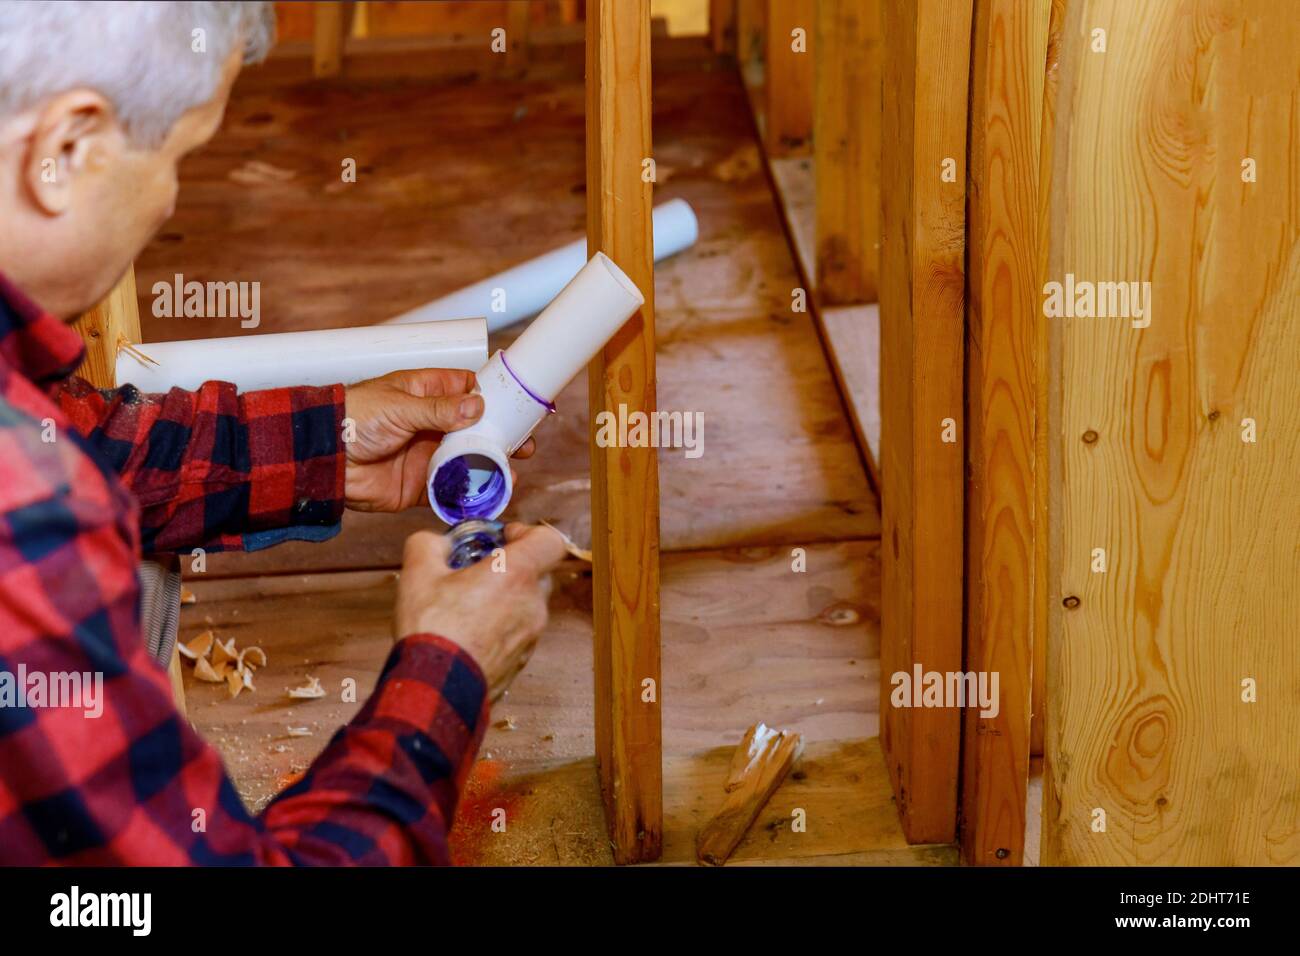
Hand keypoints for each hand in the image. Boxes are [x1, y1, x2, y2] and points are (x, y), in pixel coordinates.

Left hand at [343, 369, 534, 512]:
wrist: (323, 459)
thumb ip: (439, 410)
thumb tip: (477, 407)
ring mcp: (428, 455)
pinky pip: (451, 489)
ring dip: (491, 466)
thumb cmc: (353, 418)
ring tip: (512, 473)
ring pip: (469, 460)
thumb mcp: (399, 406)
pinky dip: (470, 493)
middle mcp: (432, 424)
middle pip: (477, 429)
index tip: (519, 406)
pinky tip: (489, 494)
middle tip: (524, 445)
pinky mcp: (421, 484)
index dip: (494, 397)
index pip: (468, 390)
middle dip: (502, 436)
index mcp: (427, 394)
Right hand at [394, 523, 569, 700]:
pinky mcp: (522, 661)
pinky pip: (518, 633)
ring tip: (468, 605)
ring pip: (527, 605)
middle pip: (538, 573)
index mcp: (517, 575)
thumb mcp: (418, 572)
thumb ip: (429, 544)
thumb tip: (435, 543)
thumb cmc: (433, 631)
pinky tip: (469, 632)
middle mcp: (533, 605)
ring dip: (505, 599)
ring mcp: (531, 636)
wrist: (436, 690)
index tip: (502, 538)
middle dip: (512, 567)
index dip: (527, 532)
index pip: (549, 540)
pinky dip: (501, 627)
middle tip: (480, 570)